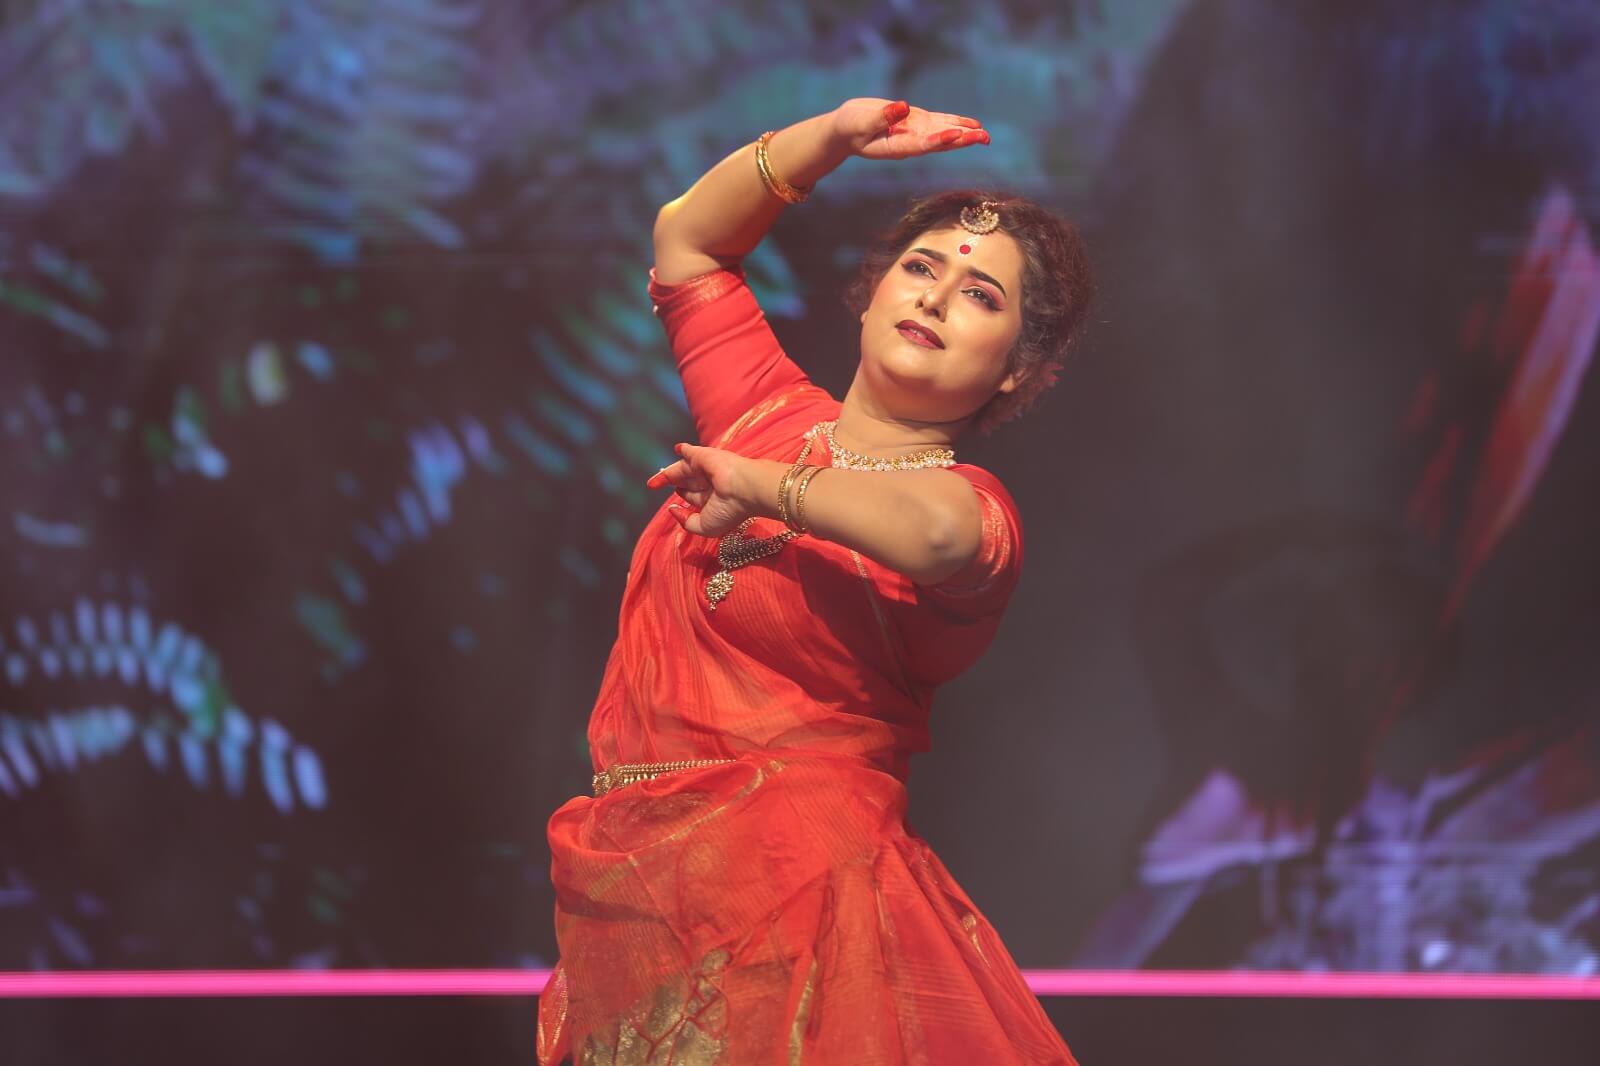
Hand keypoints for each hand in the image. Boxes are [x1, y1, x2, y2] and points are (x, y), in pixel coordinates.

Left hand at [646, 443, 773, 536]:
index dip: (683, 496)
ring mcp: (708, 469)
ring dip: (669, 473)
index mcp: (713, 499)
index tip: (674, 501)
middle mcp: (711, 483)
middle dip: (672, 483)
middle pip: (686, 482)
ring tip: (653, 480)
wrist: (745, 489)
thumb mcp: (704, 526)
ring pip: (684, 470)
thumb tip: (672, 510)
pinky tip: (677, 448)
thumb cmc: (728, 510)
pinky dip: (684, 450)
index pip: (694, 497)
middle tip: (654, 485)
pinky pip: (691, 452)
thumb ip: (687, 522)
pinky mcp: (705, 456)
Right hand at [831, 97, 988, 158]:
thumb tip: (904, 106)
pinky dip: (956, 123)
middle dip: (962, 140)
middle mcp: (911, 143)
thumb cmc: (849, 127)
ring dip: (965, 134)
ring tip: (986, 135)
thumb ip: (881, 117)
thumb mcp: (859, 122)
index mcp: (896, 147)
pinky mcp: (917, 122)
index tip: (956, 135)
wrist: (845, 130)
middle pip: (940, 142)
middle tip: (984, 138)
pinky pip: (940, 123)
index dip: (939, 140)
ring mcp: (916, 133)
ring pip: (945, 133)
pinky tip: (972, 125)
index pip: (921, 145)